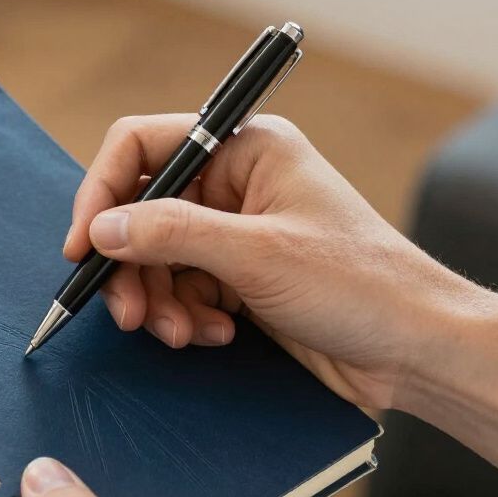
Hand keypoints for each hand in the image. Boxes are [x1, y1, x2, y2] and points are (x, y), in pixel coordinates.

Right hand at [66, 114, 476, 409]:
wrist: (414, 349)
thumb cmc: (360, 284)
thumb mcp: (258, 255)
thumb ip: (172, 234)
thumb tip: (101, 229)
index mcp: (247, 148)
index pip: (144, 147)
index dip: (103, 193)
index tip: (83, 248)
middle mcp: (236, 184)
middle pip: (143, 212)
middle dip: (133, 267)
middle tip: (129, 315)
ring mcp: (236, 233)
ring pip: (157, 259)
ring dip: (159, 302)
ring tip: (182, 334)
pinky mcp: (239, 278)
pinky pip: (182, 291)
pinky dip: (185, 318)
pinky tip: (214, 336)